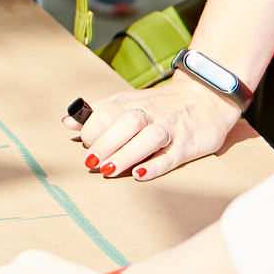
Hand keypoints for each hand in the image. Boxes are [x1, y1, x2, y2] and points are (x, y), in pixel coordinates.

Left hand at [74, 72, 246, 181]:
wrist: (207, 98)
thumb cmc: (159, 105)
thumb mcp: (127, 102)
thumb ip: (98, 112)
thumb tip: (67, 121)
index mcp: (131, 102)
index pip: (107, 111)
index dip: (93, 129)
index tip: (86, 145)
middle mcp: (150, 113)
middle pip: (126, 123)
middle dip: (106, 142)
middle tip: (91, 161)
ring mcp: (170, 129)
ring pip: (149, 138)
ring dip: (127, 154)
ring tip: (108, 170)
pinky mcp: (187, 145)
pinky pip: (170, 156)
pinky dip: (155, 165)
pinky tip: (140, 174)